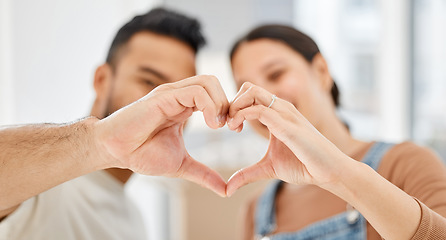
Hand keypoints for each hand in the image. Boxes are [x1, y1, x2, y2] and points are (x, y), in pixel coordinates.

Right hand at [95, 75, 228, 196]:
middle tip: (232, 126)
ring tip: (219, 126)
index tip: (235, 130)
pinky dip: (210, 105)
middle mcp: (179, 96)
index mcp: (184, 107)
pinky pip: (195, 91)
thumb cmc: (142, 154)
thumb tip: (225, 190)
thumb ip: (204, 174)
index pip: (215, 94)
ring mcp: (171, 94)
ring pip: (208, 81)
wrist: (115, 152)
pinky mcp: (164, 97)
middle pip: (214, 82)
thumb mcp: (182, 165)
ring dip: (221, 102)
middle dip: (229, 103)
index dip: (230, 109)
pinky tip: (211, 124)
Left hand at [226, 82, 349, 195]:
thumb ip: (247, 174)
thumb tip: (228, 188)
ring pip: (252, 92)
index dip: (234, 106)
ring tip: (232, 127)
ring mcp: (285, 114)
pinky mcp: (287, 126)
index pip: (250, 94)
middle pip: (248, 87)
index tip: (230, 126)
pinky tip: (238, 129)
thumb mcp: (268, 168)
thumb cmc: (303, 165)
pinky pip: (260, 110)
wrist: (328, 171)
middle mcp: (280, 108)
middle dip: (232, 103)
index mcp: (277, 113)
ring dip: (235, 106)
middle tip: (228, 125)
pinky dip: (242, 115)